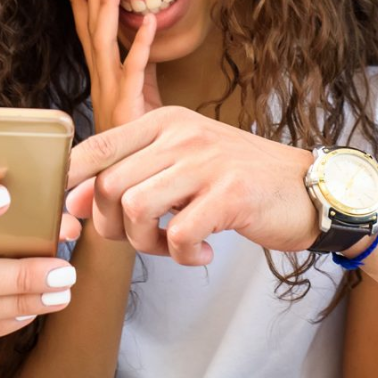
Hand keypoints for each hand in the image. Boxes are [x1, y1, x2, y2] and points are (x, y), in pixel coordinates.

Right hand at [57, 0, 159, 131]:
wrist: (126, 173)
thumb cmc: (134, 132)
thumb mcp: (141, 89)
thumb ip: (141, 61)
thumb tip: (145, 29)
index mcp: (100, 72)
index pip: (85, 26)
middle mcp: (100, 76)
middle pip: (90, 24)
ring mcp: (110, 88)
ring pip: (104, 40)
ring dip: (108, 6)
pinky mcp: (127, 103)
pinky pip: (134, 69)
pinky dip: (140, 44)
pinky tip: (149, 22)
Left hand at [64, 105, 317, 263]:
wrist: (308, 189)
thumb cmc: (239, 181)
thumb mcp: (183, 165)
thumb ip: (133, 176)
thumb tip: (77, 201)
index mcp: (165, 122)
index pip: (96, 145)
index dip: (70, 182)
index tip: (70, 213)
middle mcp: (182, 135)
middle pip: (109, 184)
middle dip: (112, 227)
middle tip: (141, 239)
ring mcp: (206, 162)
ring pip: (134, 207)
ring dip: (143, 243)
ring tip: (170, 246)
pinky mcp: (230, 195)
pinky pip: (176, 234)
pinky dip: (180, 255)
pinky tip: (199, 253)